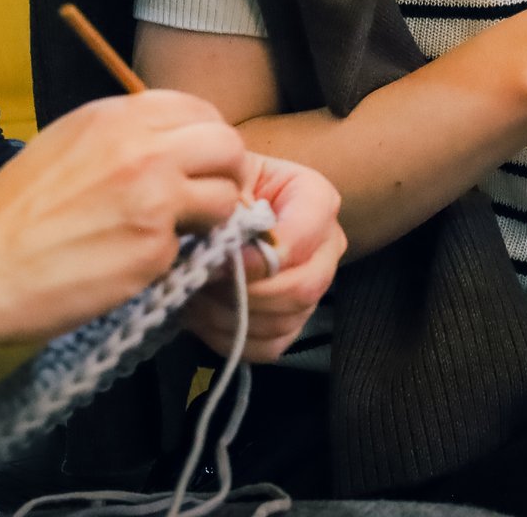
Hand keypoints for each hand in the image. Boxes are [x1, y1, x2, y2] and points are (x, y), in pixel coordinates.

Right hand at [0, 91, 247, 351]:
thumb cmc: (12, 213)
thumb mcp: (68, 143)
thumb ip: (125, 135)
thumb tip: (173, 142)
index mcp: (119, 116)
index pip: (201, 110)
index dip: (208, 138)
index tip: (201, 161)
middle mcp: (144, 148)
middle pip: (228, 146)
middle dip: (226, 172)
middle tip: (208, 197)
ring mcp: (154, 198)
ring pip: (225, 197)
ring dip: (211, 217)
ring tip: (176, 231)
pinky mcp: (153, 247)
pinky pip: (190, 246)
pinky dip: (172, 255)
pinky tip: (134, 260)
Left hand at [181, 153, 346, 362]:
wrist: (217, 209)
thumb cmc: (223, 188)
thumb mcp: (226, 180)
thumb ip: (231, 200)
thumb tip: (227, 246)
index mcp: (316, 199)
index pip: (303, 236)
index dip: (261, 257)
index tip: (221, 261)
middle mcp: (327, 245)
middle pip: (305, 287)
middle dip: (248, 293)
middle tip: (207, 282)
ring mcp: (314, 285)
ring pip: (285, 321)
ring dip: (232, 316)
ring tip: (198, 295)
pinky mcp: (294, 319)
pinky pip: (271, 346)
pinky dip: (232, 338)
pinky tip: (205, 316)